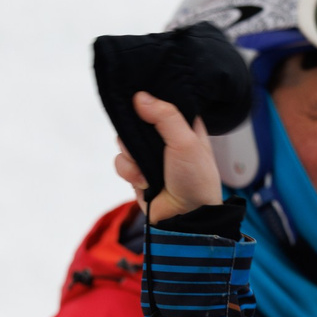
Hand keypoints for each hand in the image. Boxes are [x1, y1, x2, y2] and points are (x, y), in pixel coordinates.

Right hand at [111, 90, 222, 220]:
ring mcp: (150, 156)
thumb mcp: (186, 142)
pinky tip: (145, 183)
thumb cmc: (195, 180)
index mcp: (183, 126)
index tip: (139, 98)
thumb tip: (140, 97)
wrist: (186, 218)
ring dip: (132, 156)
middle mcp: (165, 139)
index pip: (162, 104)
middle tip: (143, 142)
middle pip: (136, 121)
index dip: (150, 100)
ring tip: (147, 171)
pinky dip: (129, 172)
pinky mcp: (137, 172)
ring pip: (124, 142)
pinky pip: (120, 163)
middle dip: (134, 132)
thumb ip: (165, 116)